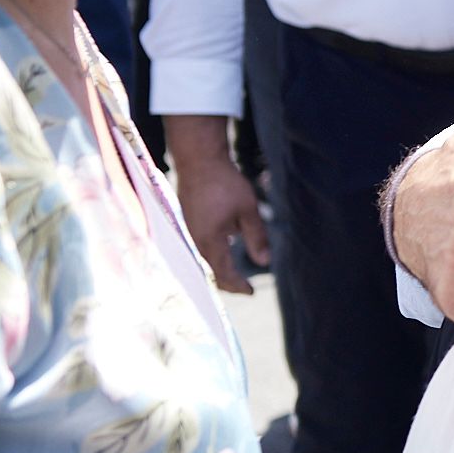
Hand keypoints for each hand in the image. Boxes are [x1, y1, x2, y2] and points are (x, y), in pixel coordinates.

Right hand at [164, 116, 270, 290]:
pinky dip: (213, 256)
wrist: (198, 160)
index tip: (252, 292)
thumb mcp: (248, 210)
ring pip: (205, 260)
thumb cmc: (224, 183)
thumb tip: (265, 262)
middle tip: (245, 288)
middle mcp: (196, 241)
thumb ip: (256, 237)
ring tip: (235, 275)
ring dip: (219, 270)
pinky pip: (200, 248)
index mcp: (211, 241)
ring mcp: (189, 232)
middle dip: (228, 283)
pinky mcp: (188, 223)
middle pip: (211, 272)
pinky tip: (223, 251)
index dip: (238, 286)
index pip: (224, 275)